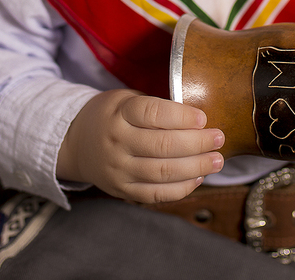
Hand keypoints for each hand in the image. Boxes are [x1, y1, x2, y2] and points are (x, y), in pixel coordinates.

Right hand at [56, 88, 224, 203]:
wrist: (76, 142)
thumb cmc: (111, 115)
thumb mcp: (125, 99)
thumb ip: (155, 107)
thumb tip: (198, 118)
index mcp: (118, 114)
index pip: (153, 114)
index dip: (181, 116)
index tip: (203, 117)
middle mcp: (116, 142)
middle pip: (163, 146)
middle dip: (197, 143)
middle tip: (219, 138)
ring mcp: (118, 170)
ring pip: (163, 172)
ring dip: (196, 167)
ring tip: (217, 160)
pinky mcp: (123, 191)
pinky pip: (156, 194)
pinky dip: (181, 188)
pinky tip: (198, 177)